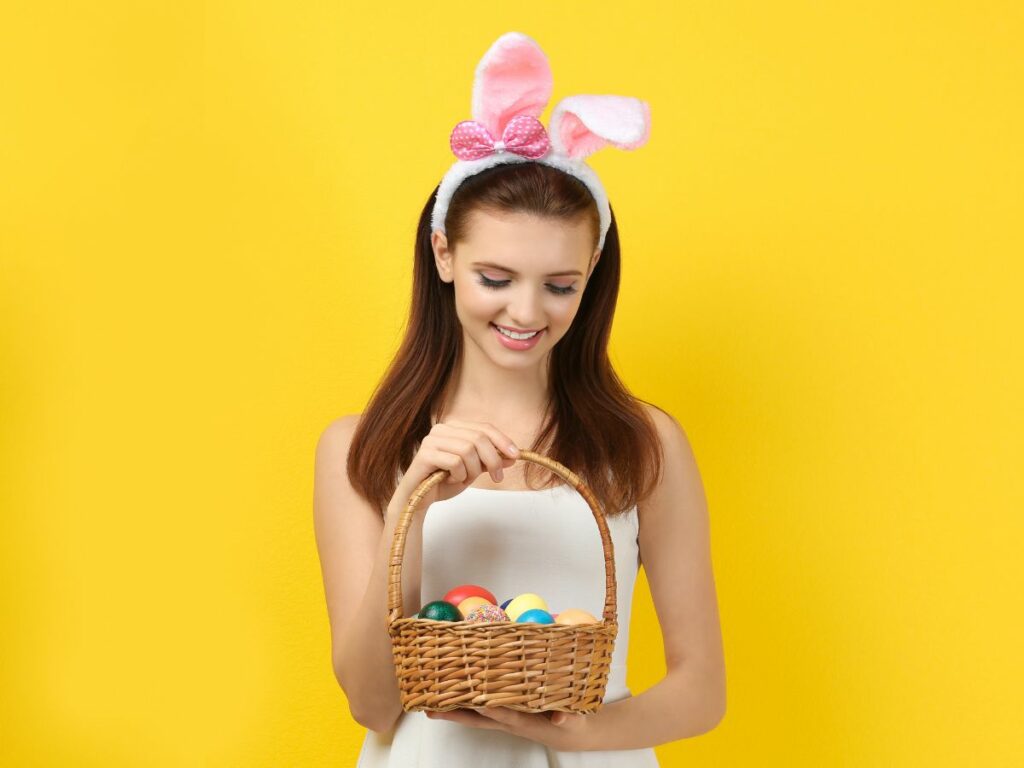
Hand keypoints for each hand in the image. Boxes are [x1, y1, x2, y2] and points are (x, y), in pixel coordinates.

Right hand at [396, 420, 519, 506]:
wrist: (417, 499)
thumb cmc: (443, 482)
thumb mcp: (473, 471)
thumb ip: (490, 461)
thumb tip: (513, 456)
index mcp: (454, 427)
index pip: (484, 427)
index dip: (502, 440)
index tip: (516, 455)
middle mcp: (442, 429)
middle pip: (479, 438)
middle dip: (493, 460)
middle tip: (497, 478)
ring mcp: (432, 440)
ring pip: (468, 450)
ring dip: (473, 470)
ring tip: (465, 479)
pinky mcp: (425, 454)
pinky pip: (454, 462)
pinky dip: (459, 475)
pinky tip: (450, 480)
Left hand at [425, 707, 590, 750]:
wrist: (568, 733)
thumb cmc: (570, 724)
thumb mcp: (574, 722)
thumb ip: (569, 717)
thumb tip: (562, 717)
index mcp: (525, 721)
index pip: (505, 715)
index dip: (492, 710)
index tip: (478, 703)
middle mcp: (508, 721)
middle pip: (477, 718)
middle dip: (455, 714)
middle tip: (431, 710)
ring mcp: (503, 718)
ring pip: (473, 714)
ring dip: (452, 710)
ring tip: (428, 705)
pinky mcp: (502, 713)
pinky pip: (477, 709)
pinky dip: (462, 703)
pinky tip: (447, 695)